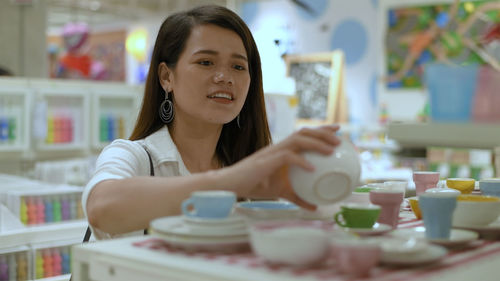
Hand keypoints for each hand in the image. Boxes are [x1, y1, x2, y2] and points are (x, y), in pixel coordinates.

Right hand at [221, 125, 340, 209]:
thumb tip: (314, 207)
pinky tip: (313, 168)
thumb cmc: (255, 186)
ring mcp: (273, 152)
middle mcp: (279, 147)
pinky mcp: (267, 160)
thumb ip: (297, 197)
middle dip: (323, 132)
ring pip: (298, 140)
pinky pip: (288, 157)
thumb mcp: (281, 192)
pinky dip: (301, 161)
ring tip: (331, 150)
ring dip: (316, 142)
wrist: (234, 185)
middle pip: (304, 132)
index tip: (338, 132)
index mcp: (283, 150)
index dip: (321, 131)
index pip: (304, 135)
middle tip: (340, 139)